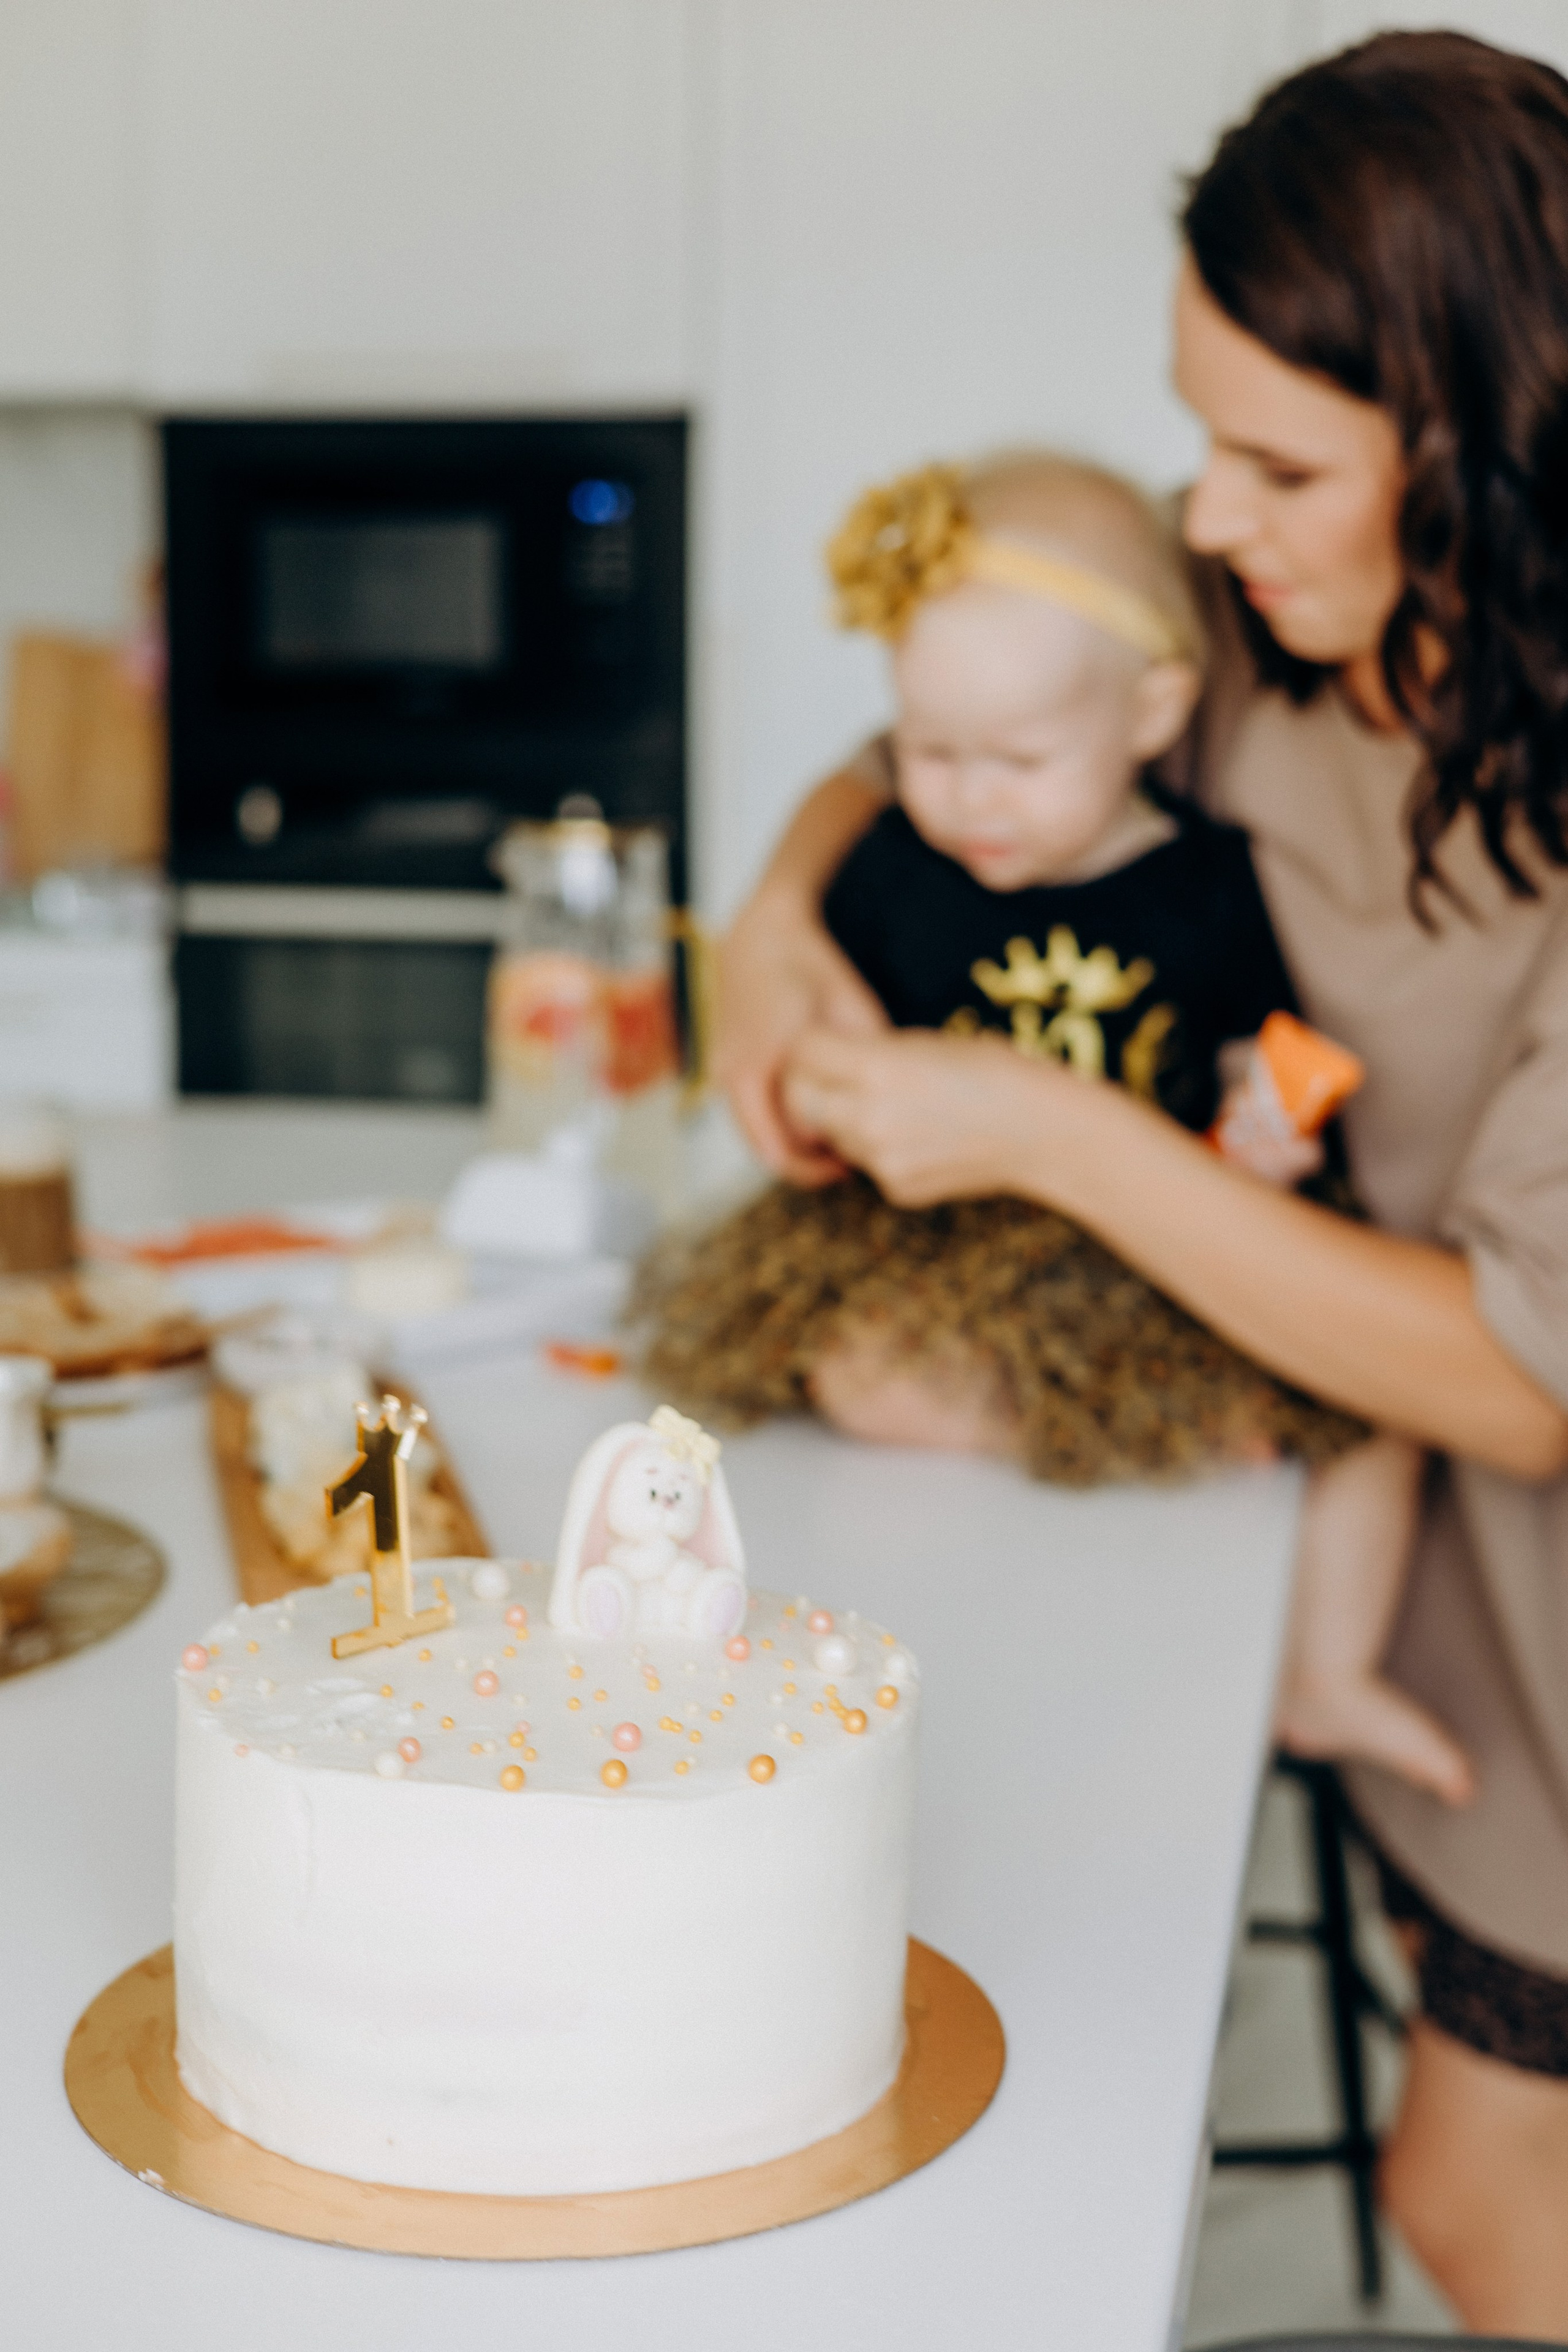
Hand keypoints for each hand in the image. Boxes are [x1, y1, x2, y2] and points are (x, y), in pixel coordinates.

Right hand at [714, 896, 887, 1183]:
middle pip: (764, 1146)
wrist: (764, 933)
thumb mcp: (852, 1009)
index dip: (813, 1167)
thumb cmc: (812, 967)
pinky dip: (776, 1122)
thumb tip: (884, 1104)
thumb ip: (863, 1058)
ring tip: (830, 1145)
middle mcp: (733, 1074)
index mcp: (761, 1064)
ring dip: (788, 1144)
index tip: (847, 1167)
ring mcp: (723, 1070)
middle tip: (843, 1166)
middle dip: (801, 1163)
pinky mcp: (725, 1066)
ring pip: (754, 1131)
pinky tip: (810, 1116)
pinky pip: (749, 1111)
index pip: (778, 1144)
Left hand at [780, 1025, 1092, 1206]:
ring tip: (892, 1103)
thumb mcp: (922, 1043)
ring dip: (843, 1118)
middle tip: (834, 1076)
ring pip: (830, 1134)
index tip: (826, 1043)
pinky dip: (877, 1148)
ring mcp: (880, 1159)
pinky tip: (919, 1134)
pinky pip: (864, 1162)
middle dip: (810, 1085)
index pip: (802, 1051)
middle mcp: (868, 1117)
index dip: (812, 1044)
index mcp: (876, 1068)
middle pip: (800, 1099)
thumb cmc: (991, 1071)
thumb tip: (826, 1062)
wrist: (1042, 1131)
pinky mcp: (894, 1187)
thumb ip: (867, 1054)